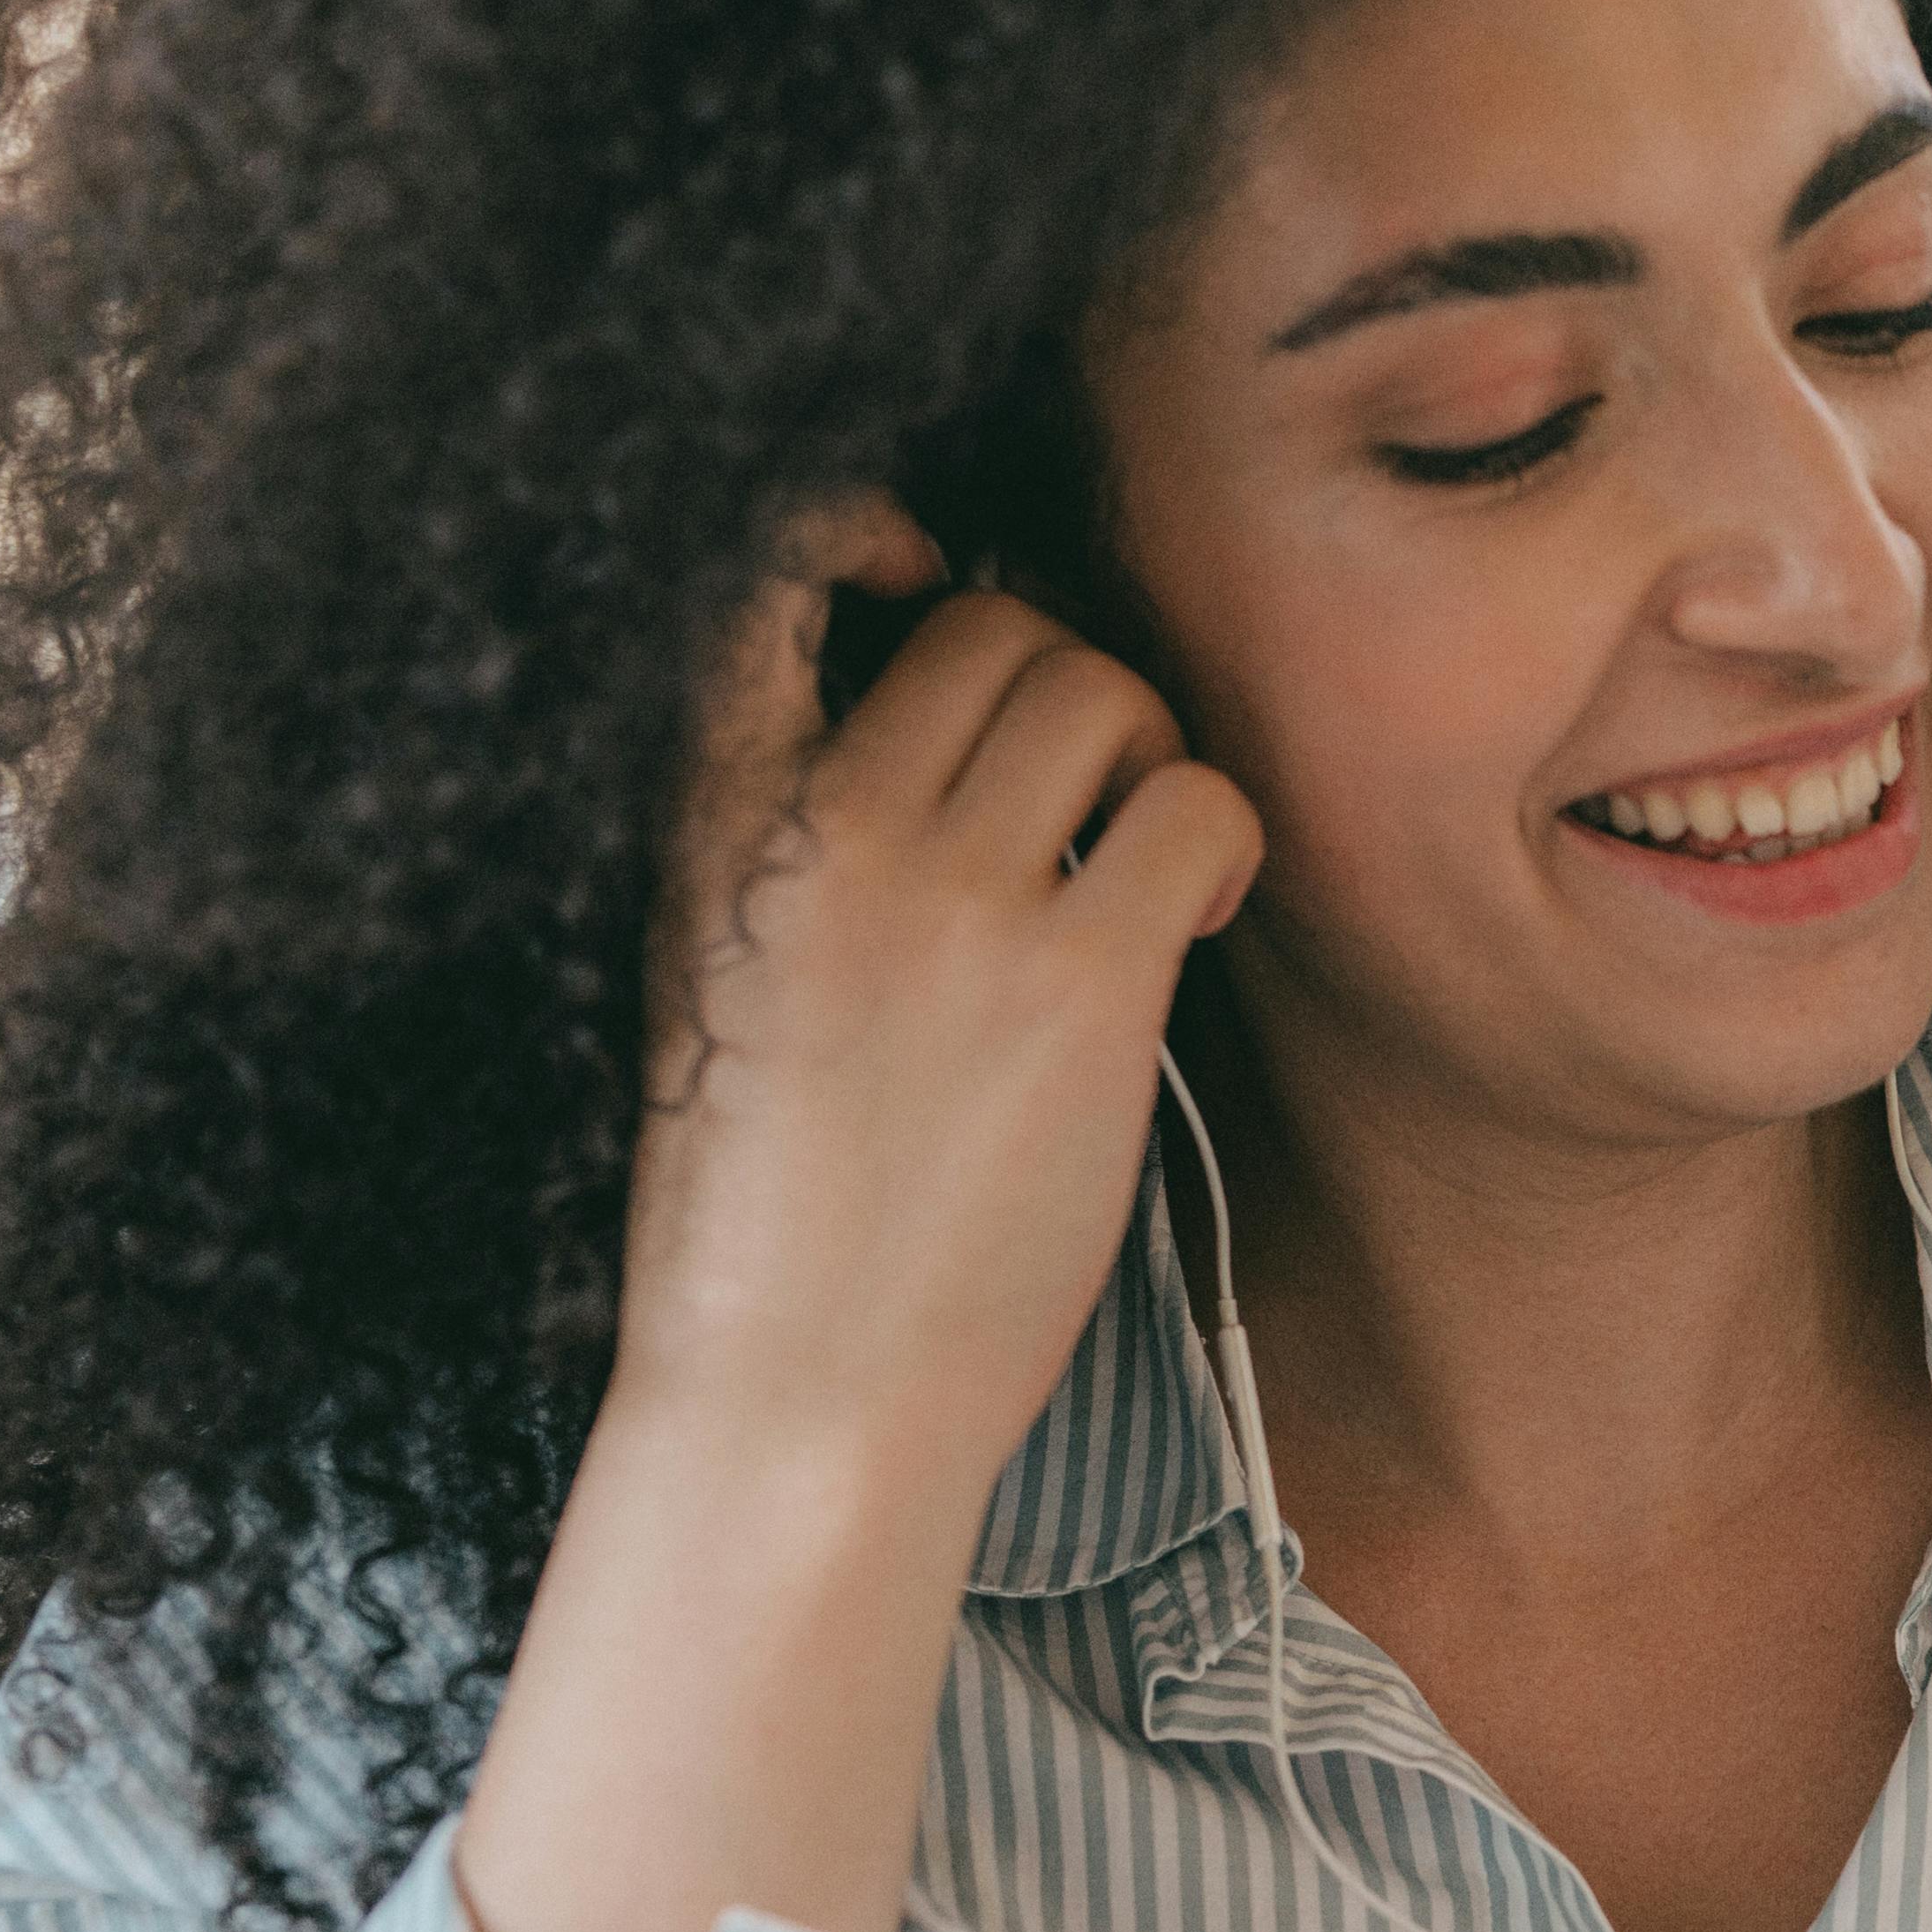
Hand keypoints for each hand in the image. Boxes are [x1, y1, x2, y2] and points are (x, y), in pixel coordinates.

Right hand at [618, 492, 1261, 1481]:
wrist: (794, 1395)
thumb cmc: (764, 1209)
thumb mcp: (713, 973)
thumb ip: (790, 835)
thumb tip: (921, 705)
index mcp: (710, 816)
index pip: (768, 566)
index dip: (868, 536)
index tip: (924, 588)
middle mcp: (827, 827)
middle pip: (990, 624)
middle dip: (1059, 680)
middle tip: (1081, 795)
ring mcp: (956, 901)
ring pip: (1101, 689)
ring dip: (1148, 756)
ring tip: (1135, 871)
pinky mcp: (1078, 985)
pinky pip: (1198, 808)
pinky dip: (1221, 844)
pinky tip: (1181, 931)